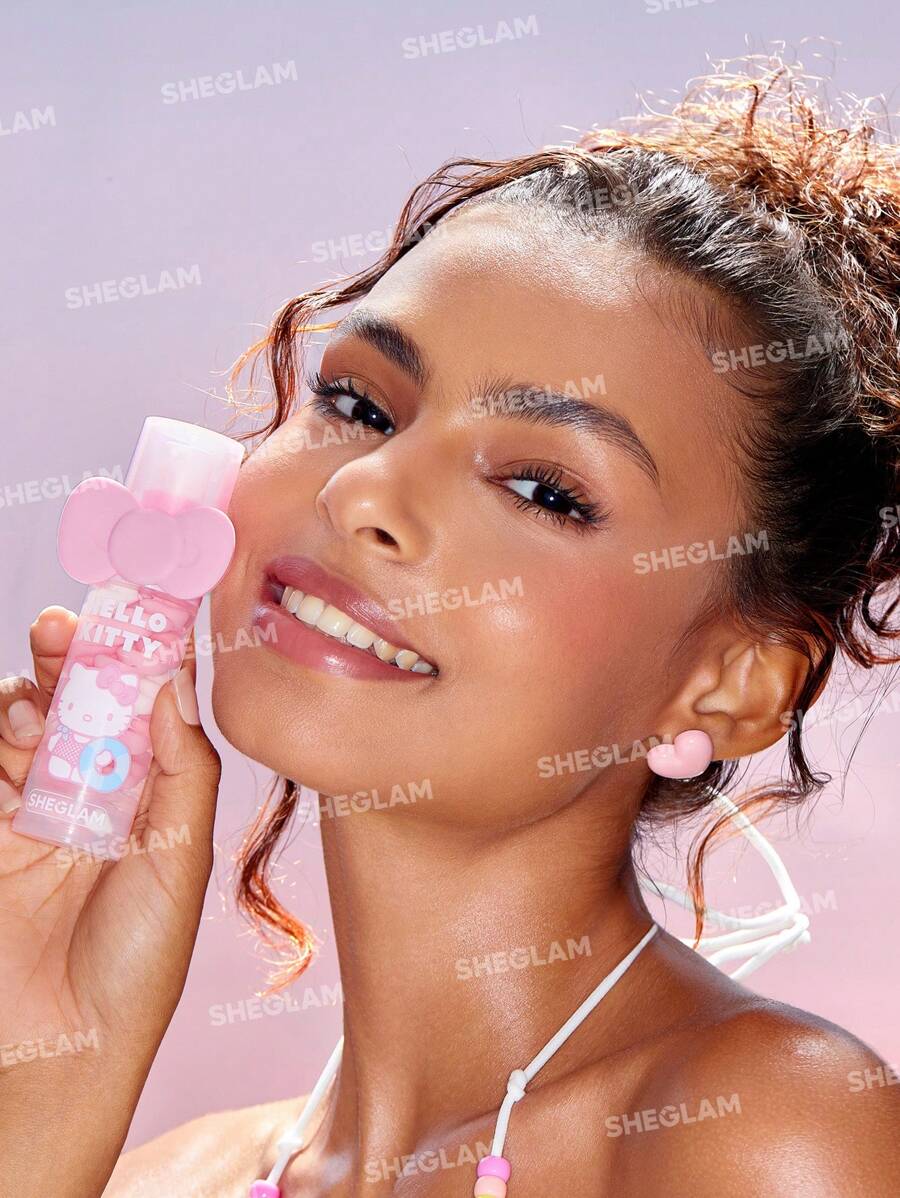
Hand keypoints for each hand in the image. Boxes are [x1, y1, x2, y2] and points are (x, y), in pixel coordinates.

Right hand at [0, 606, 221, 1195]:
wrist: (57, 1053)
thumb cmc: (136, 965)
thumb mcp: (179, 862)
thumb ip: (180, 771)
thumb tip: (173, 682)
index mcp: (160, 795)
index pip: (156, 704)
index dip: (151, 651)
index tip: (149, 599)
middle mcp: (104, 791)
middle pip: (89, 698)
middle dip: (81, 653)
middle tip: (70, 626)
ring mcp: (42, 804)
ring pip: (35, 715)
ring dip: (38, 687)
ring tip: (43, 692)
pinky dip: (2, 727)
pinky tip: (17, 728)